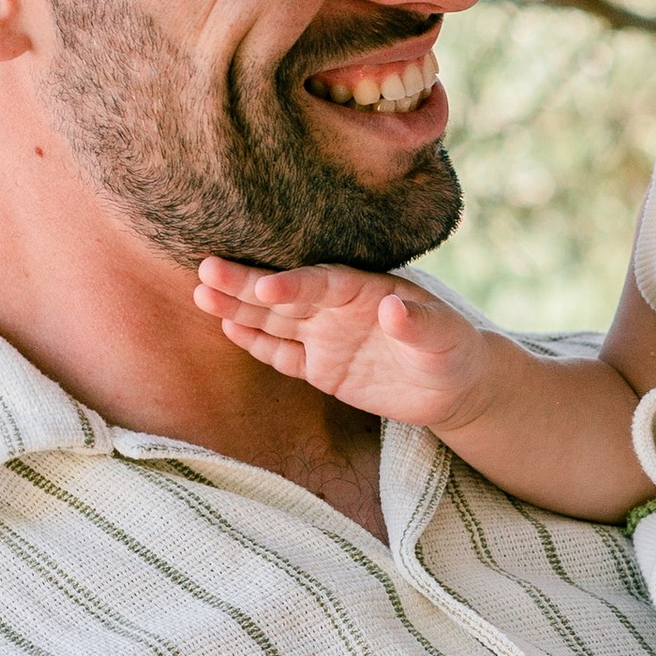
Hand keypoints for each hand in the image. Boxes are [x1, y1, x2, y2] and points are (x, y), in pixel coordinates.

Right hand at [194, 259, 491, 425]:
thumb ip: (418, 322)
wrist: (454, 385)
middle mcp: (338, 308)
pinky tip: (227, 326)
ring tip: (201, 294)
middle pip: (286, 294)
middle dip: (247, 283)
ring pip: (275, 320)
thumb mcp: (445, 336)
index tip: (268, 283)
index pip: (324, 283)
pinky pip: (284, 354)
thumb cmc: (453, 349)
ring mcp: (326, 336)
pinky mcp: (322, 367)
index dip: (296, 283)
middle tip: (206, 270)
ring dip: (239, 308)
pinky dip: (257, 343)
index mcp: (365, 290)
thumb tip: (393, 308)